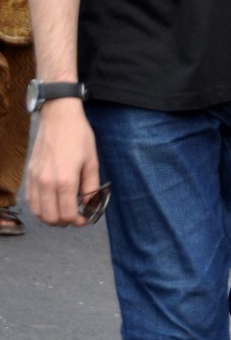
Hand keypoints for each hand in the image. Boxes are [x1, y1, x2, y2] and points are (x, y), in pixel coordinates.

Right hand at [25, 100, 100, 225]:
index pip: (67, 214)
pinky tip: (50, 204)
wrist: (59, 117)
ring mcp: (36, 178)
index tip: (85, 218)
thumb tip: (89, 205)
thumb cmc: (78, 136)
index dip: (78, 222)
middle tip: (75, 217)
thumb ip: (91, 187)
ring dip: (51, 217)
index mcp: (65, 180)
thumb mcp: (92, 162)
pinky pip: (30, 200)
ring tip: (63, 212)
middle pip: (51, 218)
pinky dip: (39, 208)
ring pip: (38, 212)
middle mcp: (47, 182)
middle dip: (65, 222)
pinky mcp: (29, 174)